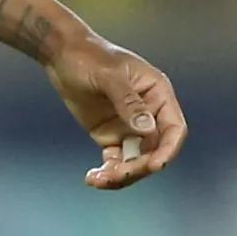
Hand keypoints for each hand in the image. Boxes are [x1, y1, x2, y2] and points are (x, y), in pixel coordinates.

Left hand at [48, 36, 187, 189]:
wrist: (62, 56)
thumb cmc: (89, 57)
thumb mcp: (109, 76)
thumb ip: (128, 101)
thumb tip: (147, 128)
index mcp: (158, 94)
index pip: (174, 128)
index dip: (168, 149)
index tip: (154, 165)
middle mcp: (149, 114)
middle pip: (155, 151)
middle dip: (139, 167)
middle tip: (116, 174)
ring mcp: (130, 127)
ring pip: (136, 161)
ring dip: (122, 175)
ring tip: (98, 179)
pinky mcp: (112, 136)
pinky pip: (117, 162)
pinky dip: (108, 173)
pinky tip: (92, 178)